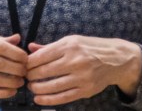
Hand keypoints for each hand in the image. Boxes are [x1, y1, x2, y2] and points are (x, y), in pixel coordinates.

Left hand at [25, 35, 141, 105]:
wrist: (117, 59)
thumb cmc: (92, 48)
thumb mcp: (72, 41)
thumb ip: (51, 46)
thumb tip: (30, 48)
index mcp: (70, 45)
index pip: (41, 56)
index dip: (29, 63)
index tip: (25, 66)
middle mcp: (75, 60)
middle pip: (44, 72)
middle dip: (31, 76)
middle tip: (27, 78)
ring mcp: (81, 76)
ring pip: (52, 86)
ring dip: (37, 88)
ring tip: (32, 87)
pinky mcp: (86, 89)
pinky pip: (63, 97)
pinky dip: (48, 100)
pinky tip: (39, 99)